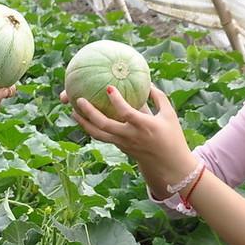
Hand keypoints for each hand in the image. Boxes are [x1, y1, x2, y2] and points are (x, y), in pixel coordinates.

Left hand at [64, 83, 196, 190]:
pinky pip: (102, 137)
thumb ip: (158, 97)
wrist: (168, 164)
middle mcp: (130, 135)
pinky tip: (84, 119)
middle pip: (104, 125)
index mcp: (144, 125)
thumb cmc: (172, 136)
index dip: (117, 101)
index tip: (109, 88)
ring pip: (98, 134)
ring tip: (73, 111)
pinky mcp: (119, 147)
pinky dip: (91, 128)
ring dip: (84, 123)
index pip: (126, 113)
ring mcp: (122, 143)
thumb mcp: (169, 114)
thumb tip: (147, 81)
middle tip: (79, 100)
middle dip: (90, 112)